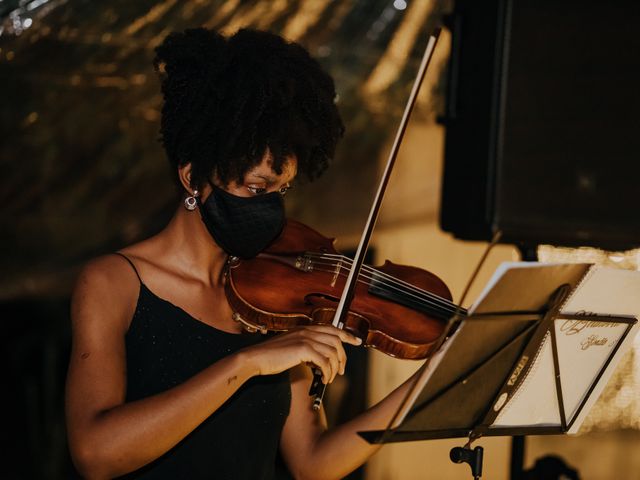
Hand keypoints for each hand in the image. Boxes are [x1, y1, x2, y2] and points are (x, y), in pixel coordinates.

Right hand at [239, 325, 361, 383]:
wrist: (256, 358)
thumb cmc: (271, 356)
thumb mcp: (291, 348)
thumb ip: (305, 348)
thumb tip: (319, 359)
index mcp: (305, 329)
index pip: (332, 329)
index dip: (347, 335)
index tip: (357, 342)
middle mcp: (307, 331)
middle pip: (336, 340)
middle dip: (343, 357)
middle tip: (340, 371)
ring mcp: (305, 338)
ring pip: (332, 352)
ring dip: (334, 368)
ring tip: (328, 379)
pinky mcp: (303, 349)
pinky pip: (324, 361)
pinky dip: (327, 373)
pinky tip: (322, 379)